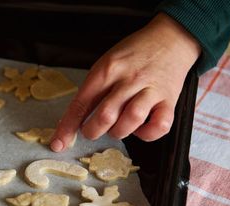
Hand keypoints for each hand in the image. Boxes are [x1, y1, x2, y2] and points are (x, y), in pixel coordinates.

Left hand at [50, 13, 200, 151]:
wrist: (171, 38)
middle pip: (106, 115)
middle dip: (93, 131)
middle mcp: (128, 80)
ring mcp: (150, 90)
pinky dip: (148, 134)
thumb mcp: (107, 64)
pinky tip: (140, 128)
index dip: (67, 127)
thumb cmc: (134, 54)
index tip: (58, 143)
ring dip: (119, 132)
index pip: (81, 103)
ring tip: (116, 129)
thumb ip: (92, 90)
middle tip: (92, 131)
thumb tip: (72, 122)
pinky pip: (160, 125)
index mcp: (107, 70)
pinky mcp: (169, 100)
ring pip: (131, 120)